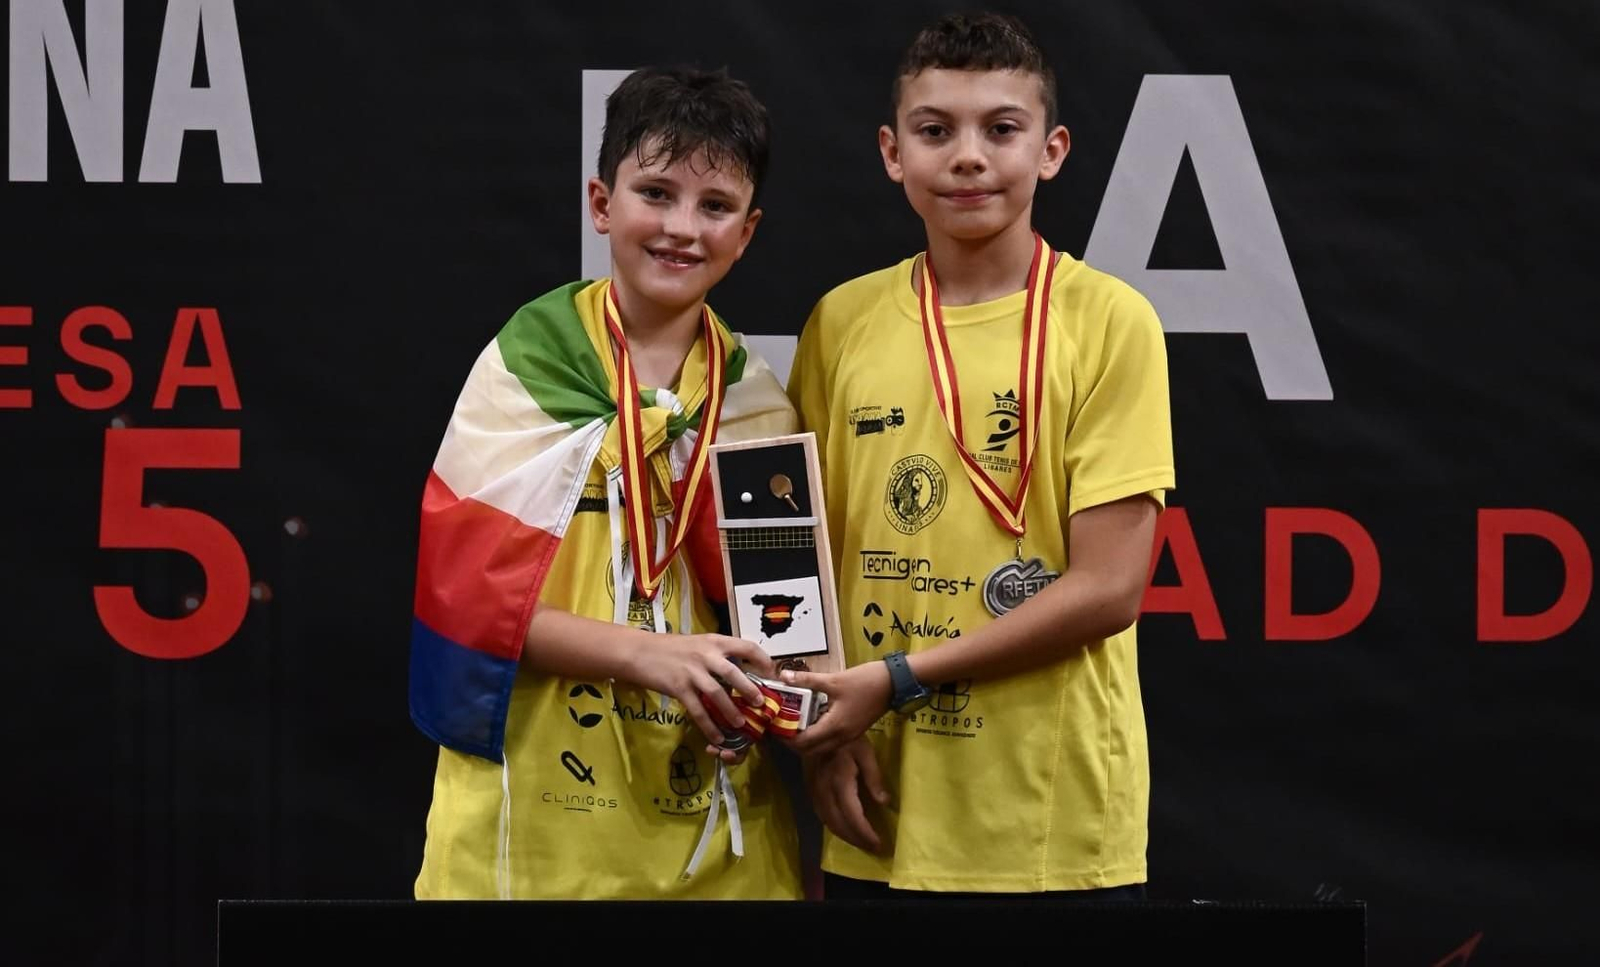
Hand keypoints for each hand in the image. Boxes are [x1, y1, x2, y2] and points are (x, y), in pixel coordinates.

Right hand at [625, 634, 775, 750]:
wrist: (639, 651)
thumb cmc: (670, 647)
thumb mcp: (698, 643)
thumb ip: (716, 654)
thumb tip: (739, 670)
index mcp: (714, 641)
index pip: (746, 645)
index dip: (762, 659)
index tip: (772, 673)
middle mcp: (706, 654)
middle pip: (734, 673)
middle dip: (749, 690)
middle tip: (761, 704)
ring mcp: (692, 672)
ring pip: (717, 694)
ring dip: (731, 711)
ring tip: (741, 724)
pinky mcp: (679, 688)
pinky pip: (698, 710)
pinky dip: (709, 726)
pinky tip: (717, 737)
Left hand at [780, 661, 891, 758]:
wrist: (893, 683)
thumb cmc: (864, 681)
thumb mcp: (833, 679)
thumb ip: (807, 680)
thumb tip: (783, 677)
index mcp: (834, 727)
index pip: (803, 743)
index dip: (786, 738)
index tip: (775, 727)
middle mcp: (841, 738)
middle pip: (810, 751)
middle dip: (794, 743)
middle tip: (782, 727)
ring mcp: (849, 737)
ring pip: (821, 748)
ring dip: (806, 742)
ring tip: (795, 725)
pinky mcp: (854, 732)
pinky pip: (831, 743)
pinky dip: (818, 738)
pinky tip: (813, 721)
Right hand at [805, 738, 890, 853]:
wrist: (817, 728)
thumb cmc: (846, 739)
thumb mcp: (866, 752)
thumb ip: (874, 778)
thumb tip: (884, 803)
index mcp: (840, 781)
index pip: (853, 815)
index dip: (864, 833)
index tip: (878, 844)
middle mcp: (824, 791)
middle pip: (839, 824)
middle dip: (856, 840)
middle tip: (872, 849)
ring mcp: (814, 791)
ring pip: (828, 822)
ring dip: (844, 836)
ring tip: (860, 843)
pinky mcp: (809, 790)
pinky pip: (821, 815)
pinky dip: (833, 826)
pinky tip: (843, 829)